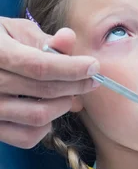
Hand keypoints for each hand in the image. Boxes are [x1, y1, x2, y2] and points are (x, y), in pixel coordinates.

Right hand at [0, 18, 99, 148]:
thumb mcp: (13, 30)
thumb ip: (42, 38)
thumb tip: (69, 39)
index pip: (39, 66)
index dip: (71, 68)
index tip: (93, 66)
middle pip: (43, 91)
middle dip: (75, 85)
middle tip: (90, 79)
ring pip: (38, 117)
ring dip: (63, 105)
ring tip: (71, 93)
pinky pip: (26, 137)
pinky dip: (46, 127)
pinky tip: (50, 110)